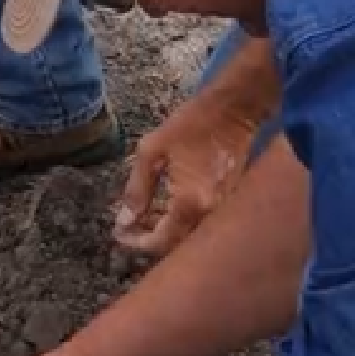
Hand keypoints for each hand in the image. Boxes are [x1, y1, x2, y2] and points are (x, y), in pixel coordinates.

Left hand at [111, 69, 274, 258]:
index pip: (160, 242)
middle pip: (177, 246)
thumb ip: (137, 189)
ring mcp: (223, 210)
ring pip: (190, 237)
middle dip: (149, 240)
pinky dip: (181, 222)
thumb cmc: (192, 123)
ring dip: (165, 232)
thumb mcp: (152, 151)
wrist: (235, 109)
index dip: (136, 243)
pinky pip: (202, 224)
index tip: (119, 232)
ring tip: (143, 217)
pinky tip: (166, 208)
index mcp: (190, 203)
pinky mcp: (229, 203)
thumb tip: (125, 220)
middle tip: (129, 227)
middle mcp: (210, 214)